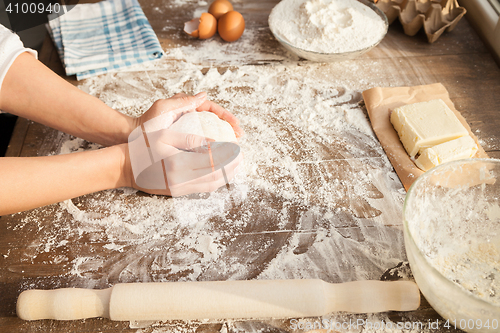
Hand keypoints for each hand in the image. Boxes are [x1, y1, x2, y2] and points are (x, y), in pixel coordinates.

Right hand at [124, 129, 242, 195]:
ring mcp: (178, 188)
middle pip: (215, 176)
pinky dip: (214, 182)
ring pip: (210, 185)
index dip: (228, 156)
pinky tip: (220, 175)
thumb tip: (213, 142)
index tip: (238, 149)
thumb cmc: (143, 146)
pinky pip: (201, 189)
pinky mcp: (176, 193)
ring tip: (235, 167)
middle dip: (231, 167)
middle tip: (241, 158)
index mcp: (178, 163)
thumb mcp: (164, 135)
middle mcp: (180, 179)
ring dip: (225, 177)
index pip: (212, 162)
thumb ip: (189, 138)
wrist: (125, 166)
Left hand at [131, 92, 243, 138]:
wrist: (132, 139)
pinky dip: (212, 147)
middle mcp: (188, 116)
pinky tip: (218, 155)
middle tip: (239, 136)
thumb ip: (182, 101)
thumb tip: (203, 96)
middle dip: (228, 127)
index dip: (226, 116)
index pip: (212, 109)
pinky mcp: (183, 139)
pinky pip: (202, 142)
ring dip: (223, 137)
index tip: (235, 126)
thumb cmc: (145, 125)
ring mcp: (186, 128)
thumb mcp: (163, 109)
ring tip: (234, 145)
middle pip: (214, 120)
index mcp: (185, 106)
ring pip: (210, 131)